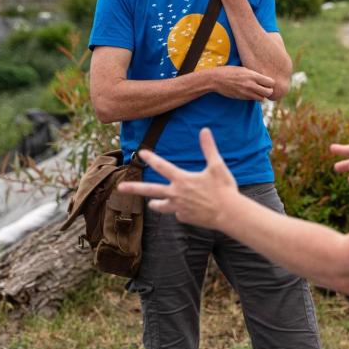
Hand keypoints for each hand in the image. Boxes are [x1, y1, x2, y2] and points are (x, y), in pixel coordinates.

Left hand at [120, 128, 236, 227]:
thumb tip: (205, 130)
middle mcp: (176, 194)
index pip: (162, 166)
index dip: (151, 158)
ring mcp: (179, 208)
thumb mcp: (217, 166)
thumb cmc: (224, 188)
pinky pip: (179, 213)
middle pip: (150, 190)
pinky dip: (182, 210)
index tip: (141, 152)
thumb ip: (209, 148)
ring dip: (156, 204)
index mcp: (182, 180)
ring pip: (161, 206)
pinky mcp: (184, 218)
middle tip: (120, 189)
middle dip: (134, 188)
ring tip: (152, 205)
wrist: (228, 214)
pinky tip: (191, 210)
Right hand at [210, 65, 274, 99]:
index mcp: (253, 75)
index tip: (268, 82)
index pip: (271, 82)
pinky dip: (254, 97)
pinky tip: (250, 92)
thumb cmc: (230, 71)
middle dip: (269, 91)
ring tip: (257, 91)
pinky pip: (253, 99)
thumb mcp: (244, 69)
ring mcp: (246, 93)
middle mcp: (251, 85)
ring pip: (262, 98)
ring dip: (261, 95)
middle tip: (265, 88)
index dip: (271, 83)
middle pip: (269, 92)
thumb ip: (254, 74)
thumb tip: (264, 78)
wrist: (216, 79)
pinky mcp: (242, 98)